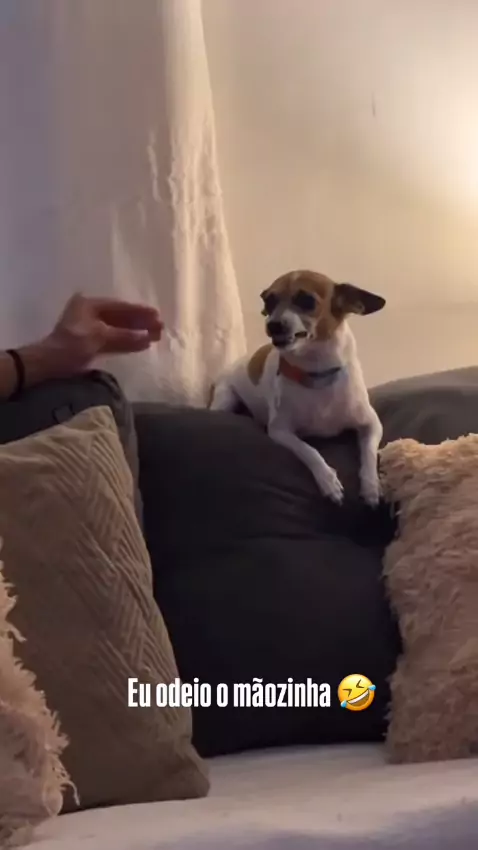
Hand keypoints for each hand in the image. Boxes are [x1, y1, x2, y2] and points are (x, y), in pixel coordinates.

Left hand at [43, 293, 162, 375]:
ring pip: (119, 328)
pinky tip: (142, 344)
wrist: (50, 364)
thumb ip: (125, 336)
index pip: (120, 306)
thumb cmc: (72, 345)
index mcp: (89, 304)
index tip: (157, 316)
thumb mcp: (99, 337)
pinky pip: (114, 339)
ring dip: (136, 332)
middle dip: (140, 322)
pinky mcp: (92, 342)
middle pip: (121, 317)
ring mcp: (91, 328)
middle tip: (160, 327)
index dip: (140, 312)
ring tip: (155, 336)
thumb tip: (148, 337)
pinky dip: (127, 341)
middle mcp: (91, 313)